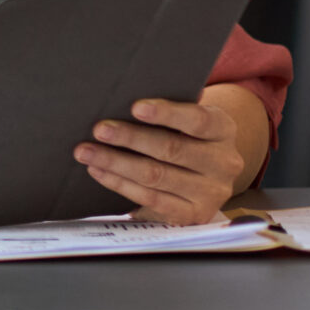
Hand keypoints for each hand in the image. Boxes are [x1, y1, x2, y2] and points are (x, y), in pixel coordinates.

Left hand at [75, 96, 249, 224]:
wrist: (204, 174)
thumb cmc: (184, 135)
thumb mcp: (186, 120)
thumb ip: (169, 110)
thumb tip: (126, 95)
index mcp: (223, 130)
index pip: (198, 120)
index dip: (167, 114)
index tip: (136, 107)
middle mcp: (223, 163)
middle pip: (172, 149)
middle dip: (131, 138)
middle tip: (98, 129)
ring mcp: (211, 192)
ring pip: (156, 175)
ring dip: (116, 162)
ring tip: (85, 151)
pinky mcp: (192, 215)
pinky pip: (150, 198)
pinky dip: (119, 183)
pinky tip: (98, 170)